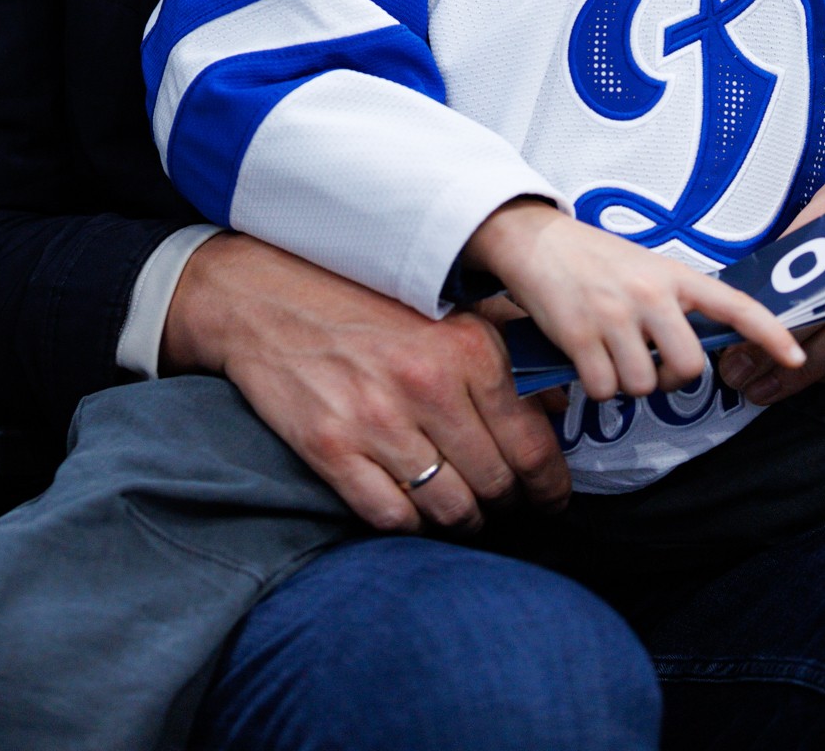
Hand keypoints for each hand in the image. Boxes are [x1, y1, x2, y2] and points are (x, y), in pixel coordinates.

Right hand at [160, 233, 569, 536]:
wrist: (267, 300)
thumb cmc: (364, 306)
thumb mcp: (446, 314)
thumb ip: (504, 358)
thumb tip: (557, 408)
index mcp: (467, 348)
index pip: (531, 445)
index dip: (549, 485)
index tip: (551, 498)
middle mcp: (429, 385)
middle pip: (496, 484)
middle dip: (508, 505)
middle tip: (506, 506)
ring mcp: (378, 420)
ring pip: (451, 509)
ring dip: (464, 521)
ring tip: (463, 511)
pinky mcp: (332, 450)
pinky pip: (394, 518)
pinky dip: (411, 524)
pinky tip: (414, 508)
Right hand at [464, 199, 805, 404]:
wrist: (535, 240)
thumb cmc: (593, 259)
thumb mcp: (645, 267)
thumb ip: (674, 302)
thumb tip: (695, 351)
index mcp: (673, 275)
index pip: (734, 303)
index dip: (770, 332)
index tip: (797, 355)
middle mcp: (649, 294)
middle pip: (689, 367)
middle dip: (672, 379)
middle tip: (652, 365)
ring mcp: (614, 315)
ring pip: (642, 385)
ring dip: (627, 383)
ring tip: (611, 354)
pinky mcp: (580, 335)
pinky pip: (603, 389)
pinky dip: (595, 386)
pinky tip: (586, 358)